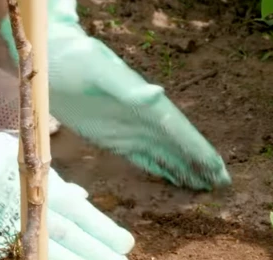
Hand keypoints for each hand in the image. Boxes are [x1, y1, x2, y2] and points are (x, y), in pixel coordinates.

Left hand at [0, 0, 230, 190]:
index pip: (181, 132)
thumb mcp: (98, 71)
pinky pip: (142, 158)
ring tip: (204, 187)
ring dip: (184, 170)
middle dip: (200, 166)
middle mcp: (143, 119)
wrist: (49, 60)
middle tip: (222, 186)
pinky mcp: (112, 138)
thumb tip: (155, 94)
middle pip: (179, 147)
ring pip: (164, 154)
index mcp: (146, 103)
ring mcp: (129, 130)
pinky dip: (159, 169)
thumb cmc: (73, 60)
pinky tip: (172, 178)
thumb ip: (126, 87)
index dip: (200, 152)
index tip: (220, 170)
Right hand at [0, 102, 134, 259]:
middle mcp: (27, 213)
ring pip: (50, 255)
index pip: (81, 215)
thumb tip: (80, 195)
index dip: (104, 232)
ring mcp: (7, 233)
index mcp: (38, 188)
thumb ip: (53, 182)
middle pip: (72, 240)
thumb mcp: (22, 159)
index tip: (126, 244)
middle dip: (99, 254)